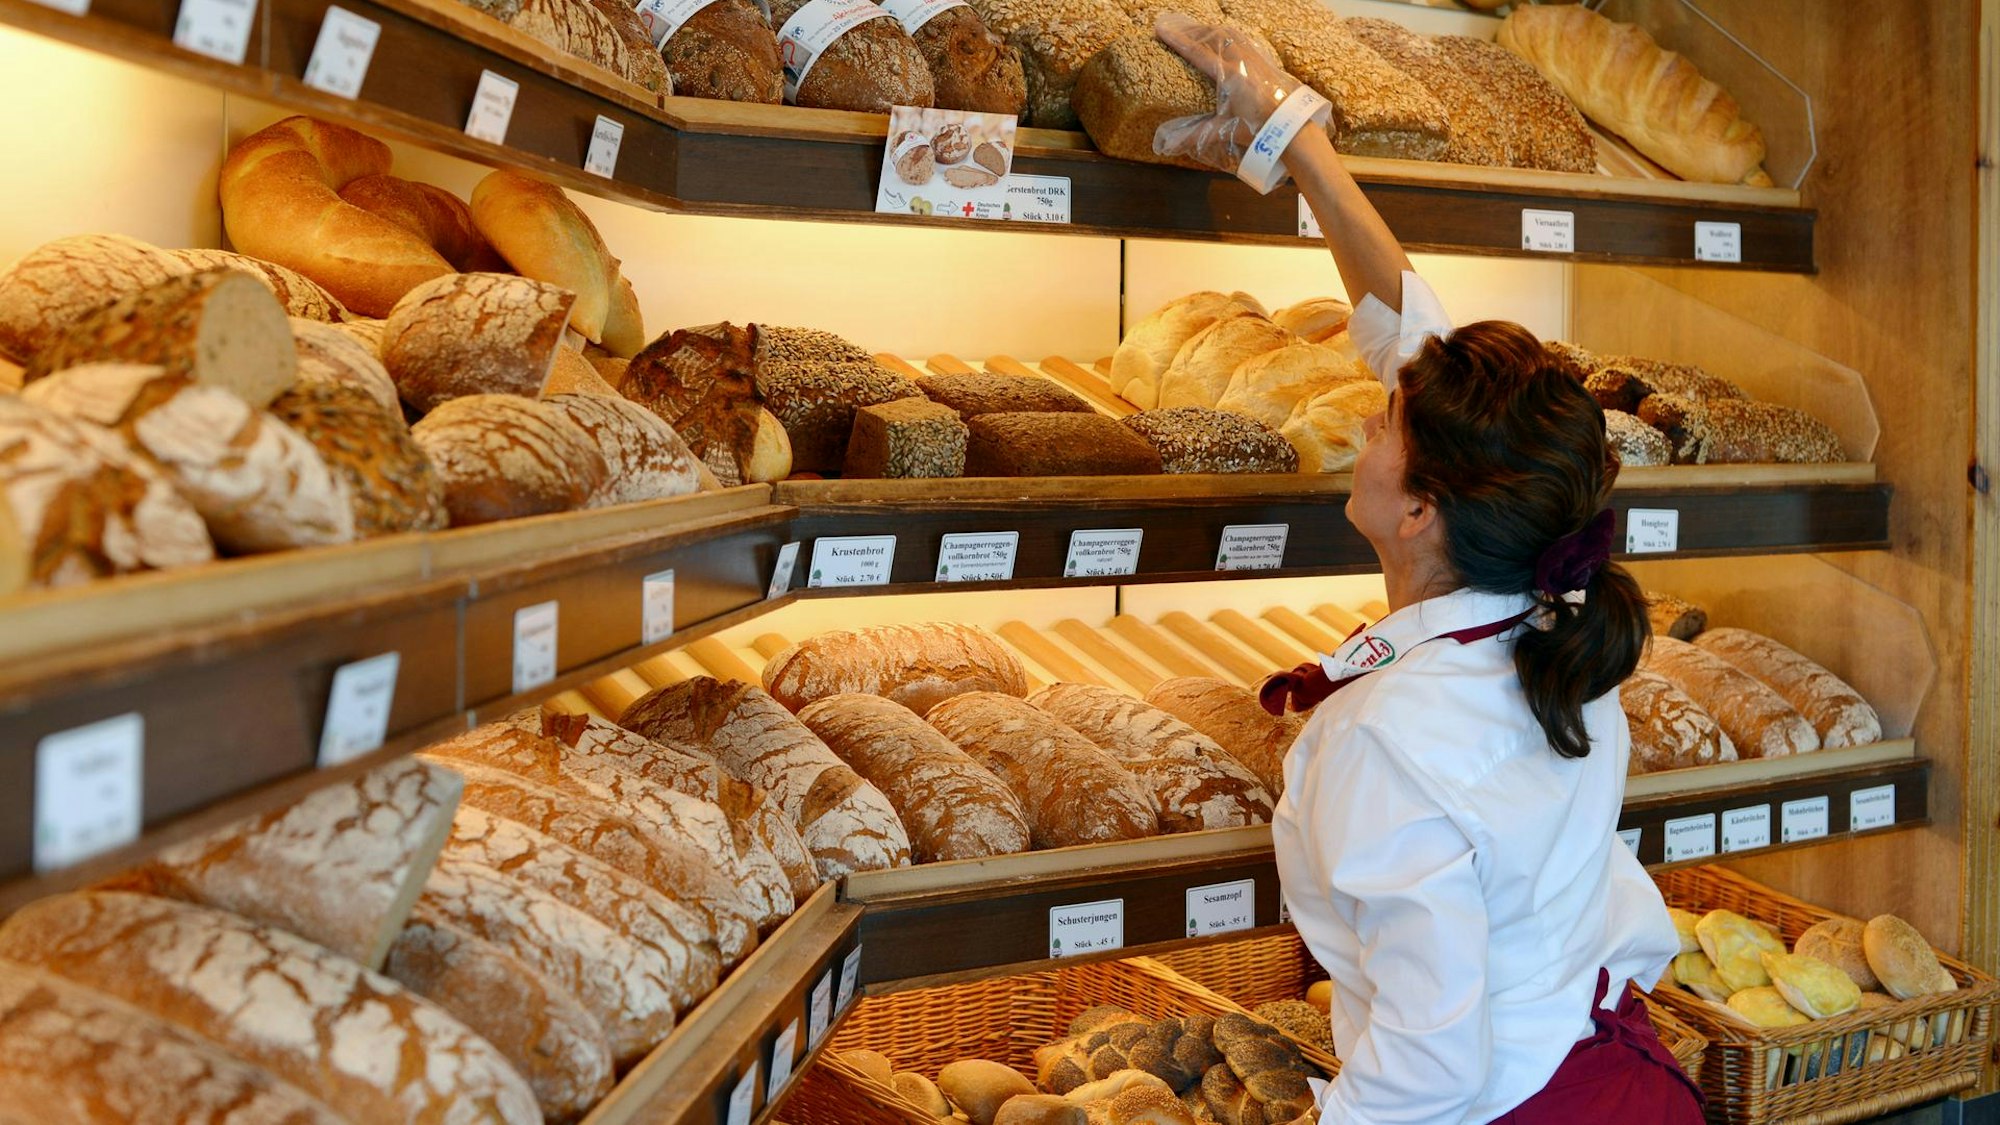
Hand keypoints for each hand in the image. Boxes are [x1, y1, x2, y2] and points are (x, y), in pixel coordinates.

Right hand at [1152, 12, 1322, 188]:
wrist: (1294, 127)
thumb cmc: (1258, 130)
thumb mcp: (1224, 132)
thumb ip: (1194, 135)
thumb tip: (1165, 145)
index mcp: (1230, 76)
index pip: (1197, 52)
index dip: (1177, 39)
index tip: (1161, 28)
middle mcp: (1242, 61)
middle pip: (1212, 36)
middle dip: (1189, 30)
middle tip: (1171, 27)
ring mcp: (1255, 58)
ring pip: (1228, 34)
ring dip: (1208, 31)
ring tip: (1193, 31)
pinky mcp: (1265, 60)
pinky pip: (1242, 39)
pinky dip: (1225, 35)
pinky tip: (1222, 38)